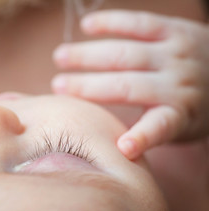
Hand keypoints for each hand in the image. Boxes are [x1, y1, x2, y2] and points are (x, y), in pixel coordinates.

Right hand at [51, 10, 208, 159]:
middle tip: (57, 87)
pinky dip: (112, 23)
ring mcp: (174, 54)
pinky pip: (140, 23)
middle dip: (87, 86)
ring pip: (126, 53)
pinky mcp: (173, 30)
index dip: (142, 137)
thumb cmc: (193, 107)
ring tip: (59, 57)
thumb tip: (108, 139)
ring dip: (88, 55)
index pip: (161, 127)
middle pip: (126, 85)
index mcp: (180, 114)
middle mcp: (177, 83)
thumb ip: (149, 131)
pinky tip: (86, 26)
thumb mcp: (180, 127)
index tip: (122, 148)